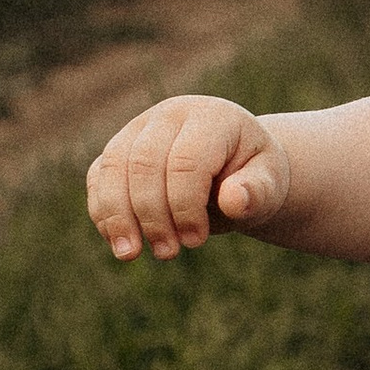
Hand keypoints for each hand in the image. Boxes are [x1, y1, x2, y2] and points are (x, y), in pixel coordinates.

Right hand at [84, 94, 289, 261]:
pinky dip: (103, 211)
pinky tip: (118, 242)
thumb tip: (234, 201)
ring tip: (129, 255)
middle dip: (151, 214)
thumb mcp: (270, 184)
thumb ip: (258, 192)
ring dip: (117, 215)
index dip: (186, 206)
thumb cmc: (254, 176)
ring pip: (112, 168)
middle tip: (168, 253)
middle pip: (144, 163)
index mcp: (210, 117)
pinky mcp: (119, 150)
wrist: (235, 169)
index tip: (196, 241)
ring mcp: (138, 129)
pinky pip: (99, 177)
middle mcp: (169, 115)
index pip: (187, 161)